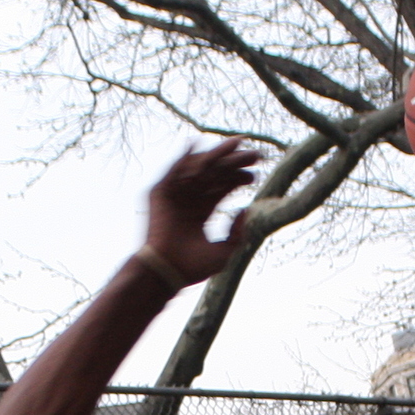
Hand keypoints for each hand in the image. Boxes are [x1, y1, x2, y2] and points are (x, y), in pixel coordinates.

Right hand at [143, 141, 259, 286]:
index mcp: (201, 213)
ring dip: (215, 154)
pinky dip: (183, 157)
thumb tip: (247, 208)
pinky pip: (172, 171)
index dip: (238, 178)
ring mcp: (174, 196)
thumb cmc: (193, 267)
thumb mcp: (224, 251)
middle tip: (254, 154)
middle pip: (214, 175)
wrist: (166, 271)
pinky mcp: (159, 193)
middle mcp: (188, 201)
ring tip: (235, 144)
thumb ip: (237, 233)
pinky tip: (196, 143)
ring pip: (198, 169)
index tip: (255, 173)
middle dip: (233, 163)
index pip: (222, 189)